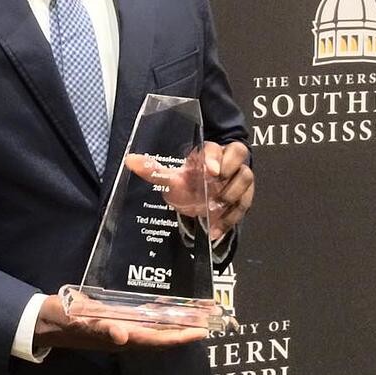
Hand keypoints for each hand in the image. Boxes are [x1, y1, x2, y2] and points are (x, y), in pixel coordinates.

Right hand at [33, 294, 207, 351]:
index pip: (157, 339)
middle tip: (207, 320)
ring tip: (193, 314)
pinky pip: (141, 320)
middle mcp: (124, 334)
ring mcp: (120, 327)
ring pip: (154, 329)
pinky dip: (156, 314)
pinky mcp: (114, 318)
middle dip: (184, 331)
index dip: (179, 337)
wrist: (46, 319)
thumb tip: (122, 336)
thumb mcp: (79, 320)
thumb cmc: (63, 318)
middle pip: (161, 336)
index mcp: (120, 336)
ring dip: (174, 324)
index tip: (201, 332)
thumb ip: (100, 328)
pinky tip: (164, 306)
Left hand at [125, 141, 253, 240]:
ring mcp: (236, 179)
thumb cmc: (185, 186)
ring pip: (246, 176)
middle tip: (217, 181)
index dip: (215, 156)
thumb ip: (152, 170)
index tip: (209, 171)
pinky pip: (245, 203)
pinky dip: (232, 216)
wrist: (197, 205)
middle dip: (230, 167)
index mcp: (206, 153)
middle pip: (239, 152)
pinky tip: (217, 228)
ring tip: (217, 204)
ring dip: (234, 191)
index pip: (215, 146)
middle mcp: (225, 162)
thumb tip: (129, 160)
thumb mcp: (169, 180)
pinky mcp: (242, 198)